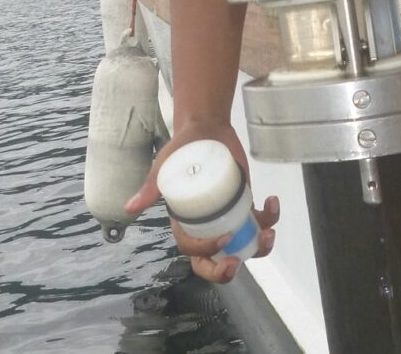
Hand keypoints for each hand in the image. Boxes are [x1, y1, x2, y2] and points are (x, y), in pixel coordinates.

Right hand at [123, 125, 279, 282]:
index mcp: (186, 225)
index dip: (208, 252)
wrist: (204, 129)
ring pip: (245, 245)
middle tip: (238, 261)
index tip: (225, 238)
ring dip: (260, 247)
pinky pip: (260, 220)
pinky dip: (271, 216)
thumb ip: (149, 189)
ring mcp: (229, 217)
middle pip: (216, 261)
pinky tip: (272, 201)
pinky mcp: (245, 205)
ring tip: (268, 232)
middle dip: (228, 271)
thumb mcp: (162, 170)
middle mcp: (208, 227)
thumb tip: (128, 208)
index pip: (193, 252)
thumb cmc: (179, 151)